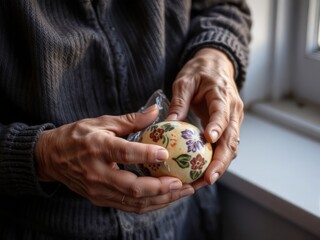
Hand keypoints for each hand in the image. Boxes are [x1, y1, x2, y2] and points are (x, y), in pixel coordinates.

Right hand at [35, 104, 193, 213]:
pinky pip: (128, 206)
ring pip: (134, 202)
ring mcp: (98, 190)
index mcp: (97, 147)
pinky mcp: (99, 199)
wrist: (50, 158)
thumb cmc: (76, 136)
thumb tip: (156, 111)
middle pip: (133, 187)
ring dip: (161, 200)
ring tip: (181, 192)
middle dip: (161, 188)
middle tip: (182, 182)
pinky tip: (165, 198)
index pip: (125, 153)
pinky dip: (149, 204)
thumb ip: (130, 120)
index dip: (147, 155)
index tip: (167, 153)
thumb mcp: (101, 122)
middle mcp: (97, 173)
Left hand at [167, 48, 243, 188]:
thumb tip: (169, 123)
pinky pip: (226, 145)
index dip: (217, 127)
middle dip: (221, 160)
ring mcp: (234, 119)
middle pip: (231, 139)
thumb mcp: (185, 81)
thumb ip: (179, 101)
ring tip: (204, 182)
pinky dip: (217, 160)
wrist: (217, 65)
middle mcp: (233, 110)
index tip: (209, 140)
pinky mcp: (229, 126)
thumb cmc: (200, 71)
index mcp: (222, 95)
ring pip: (231, 146)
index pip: (222, 113)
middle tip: (208, 178)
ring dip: (220, 165)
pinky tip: (205, 172)